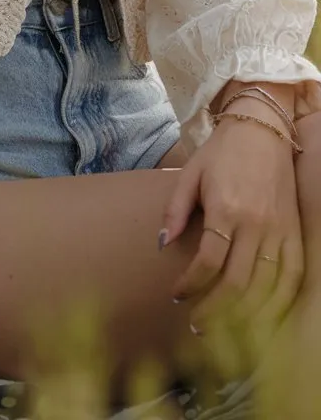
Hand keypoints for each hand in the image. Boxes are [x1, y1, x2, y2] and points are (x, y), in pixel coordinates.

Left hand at [160, 115, 303, 337]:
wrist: (262, 129)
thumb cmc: (222, 152)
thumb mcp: (190, 174)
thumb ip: (175, 210)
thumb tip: (163, 245)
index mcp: (226, 208)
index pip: (208, 262)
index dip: (190, 285)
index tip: (177, 295)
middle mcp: (256, 224)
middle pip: (237, 283)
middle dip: (215, 310)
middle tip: (198, 324)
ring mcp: (279, 230)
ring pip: (266, 288)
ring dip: (244, 316)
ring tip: (224, 329)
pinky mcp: (295, 233)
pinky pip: (292, 278)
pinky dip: (278, 304)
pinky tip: (262, 318)